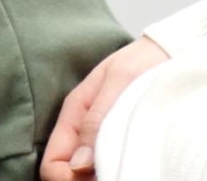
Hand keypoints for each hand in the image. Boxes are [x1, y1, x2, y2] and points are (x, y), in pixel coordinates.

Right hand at [40, 36, 168, 180]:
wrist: (167, 51)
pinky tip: (130, 166)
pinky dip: (114, 170)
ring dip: (100, 175)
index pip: (52, 161)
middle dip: (83, 180)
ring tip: (126, 169)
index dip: (65, 178)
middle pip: (68, 171)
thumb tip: (78, 164)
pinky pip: (105, 164)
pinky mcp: (116, 139)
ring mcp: (98, 135)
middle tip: (116, 174)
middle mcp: (82, 129)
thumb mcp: (119, 82)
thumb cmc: (142, 60)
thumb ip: (97, 119)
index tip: (92, 178)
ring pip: (86, 172)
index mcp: (74, 114)